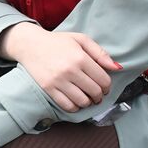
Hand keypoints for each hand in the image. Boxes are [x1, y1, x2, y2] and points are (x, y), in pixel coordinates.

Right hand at [0, 23, 120, 111]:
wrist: (30, 44)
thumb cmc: (57, 41)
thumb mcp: (81, 40)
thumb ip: (100, 53)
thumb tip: (117, 68)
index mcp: (80, 57)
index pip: (103, 80)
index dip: (107, 86)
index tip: (105, 87)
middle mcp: (70, 70)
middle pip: (94, 92)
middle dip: (99, 96)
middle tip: (97, 94)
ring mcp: (58, 81)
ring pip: (82, 101)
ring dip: (88, 102)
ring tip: (87, 98)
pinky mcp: (48, 88)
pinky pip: (67, 105)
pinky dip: (75, 107)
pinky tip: (75, 102)